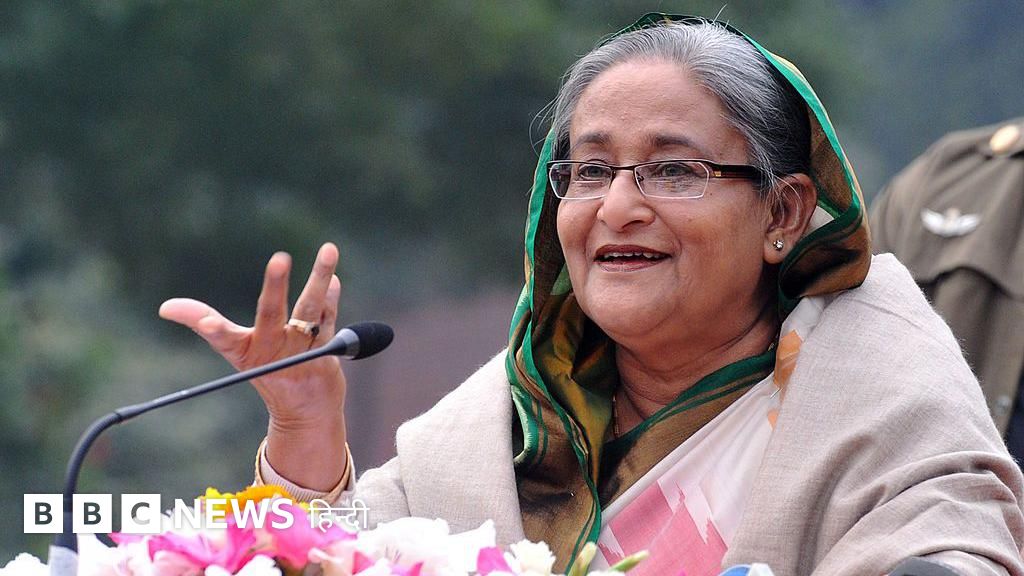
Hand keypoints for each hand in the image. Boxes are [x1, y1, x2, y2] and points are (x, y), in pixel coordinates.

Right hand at [159, 242, 348, 489]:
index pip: (224, 337)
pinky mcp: (327, 351)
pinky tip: (333, 278)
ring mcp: (302, 351)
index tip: (207, 322)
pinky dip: (330, 297)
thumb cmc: (265, 369)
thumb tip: (165, 308)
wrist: (306, 410)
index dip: (212, 328)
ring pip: (310, 308)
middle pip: (272, 313)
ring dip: (319, 279)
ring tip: (329, 249)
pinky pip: (329, 317)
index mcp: (245, 351)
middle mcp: (273, 350)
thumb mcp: (234, 349)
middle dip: (275, 285)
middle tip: (279, 257)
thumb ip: (204, 323)